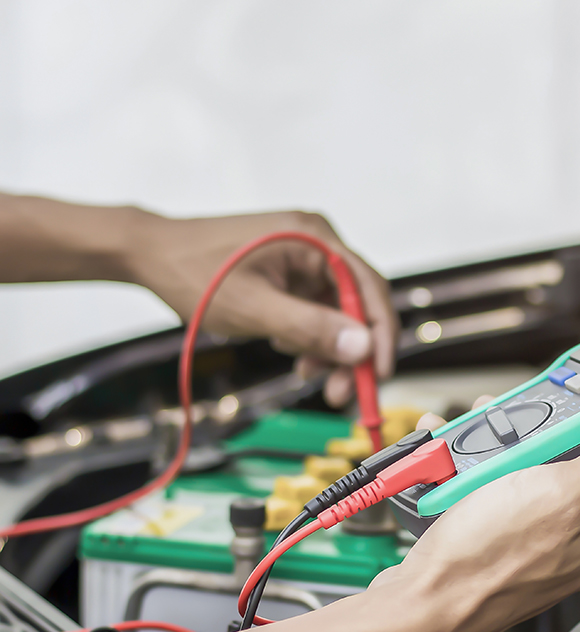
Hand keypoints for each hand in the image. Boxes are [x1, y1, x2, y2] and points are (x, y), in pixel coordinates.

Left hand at [123, 210, 394, 406]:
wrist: (148, 252)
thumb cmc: (192, 271)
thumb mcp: (253, 307)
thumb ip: (309, 327)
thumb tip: (362, 347)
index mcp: (315, 238)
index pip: (369, 289)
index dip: (380, 334)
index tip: (376, 375)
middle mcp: (317, 243)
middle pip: (357, 304)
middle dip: (351, 351)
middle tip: (340, 393)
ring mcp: (303, 259)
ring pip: (337, 313)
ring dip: (328, 349)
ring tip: (305, 374)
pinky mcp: (290, 273)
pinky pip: (315, 311)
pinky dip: (309, 337)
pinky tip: (287, 349)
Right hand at [368, 399, 579, 631]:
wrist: (421, 604)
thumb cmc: (487, 562)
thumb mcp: (564, 494)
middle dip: (564, 422)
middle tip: (539, 407)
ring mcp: (543, 533)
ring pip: (541, 465)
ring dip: (514, 438)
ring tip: (487, 428)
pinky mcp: (506, 532)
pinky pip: (503, 482)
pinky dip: (483, 462)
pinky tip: (462, 456)